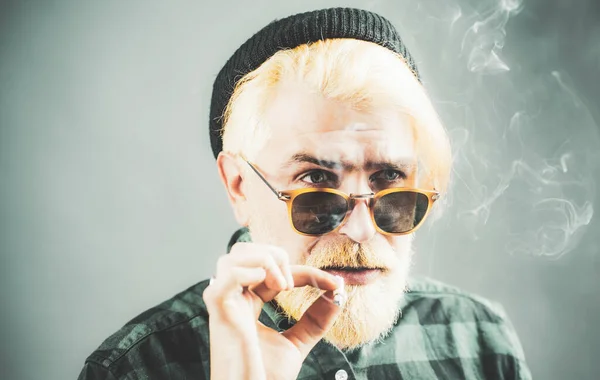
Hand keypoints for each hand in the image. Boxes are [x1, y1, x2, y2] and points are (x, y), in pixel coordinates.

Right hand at [202, 242, 343, 379]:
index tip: (335, 284)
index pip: (276, 273)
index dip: (307, 273)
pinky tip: (270, 285)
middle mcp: (234, 297)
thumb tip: (339, 294)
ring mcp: (224, 299)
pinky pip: (230, 272)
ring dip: (267, 259)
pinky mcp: (218, 306)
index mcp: (248, 303)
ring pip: (237, 254)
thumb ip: (316, 318)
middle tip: (295, 284)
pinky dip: (253, 270)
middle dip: (278, 256)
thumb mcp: (298, 342)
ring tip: (284, 285)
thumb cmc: (265, 376)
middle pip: (250, 251)